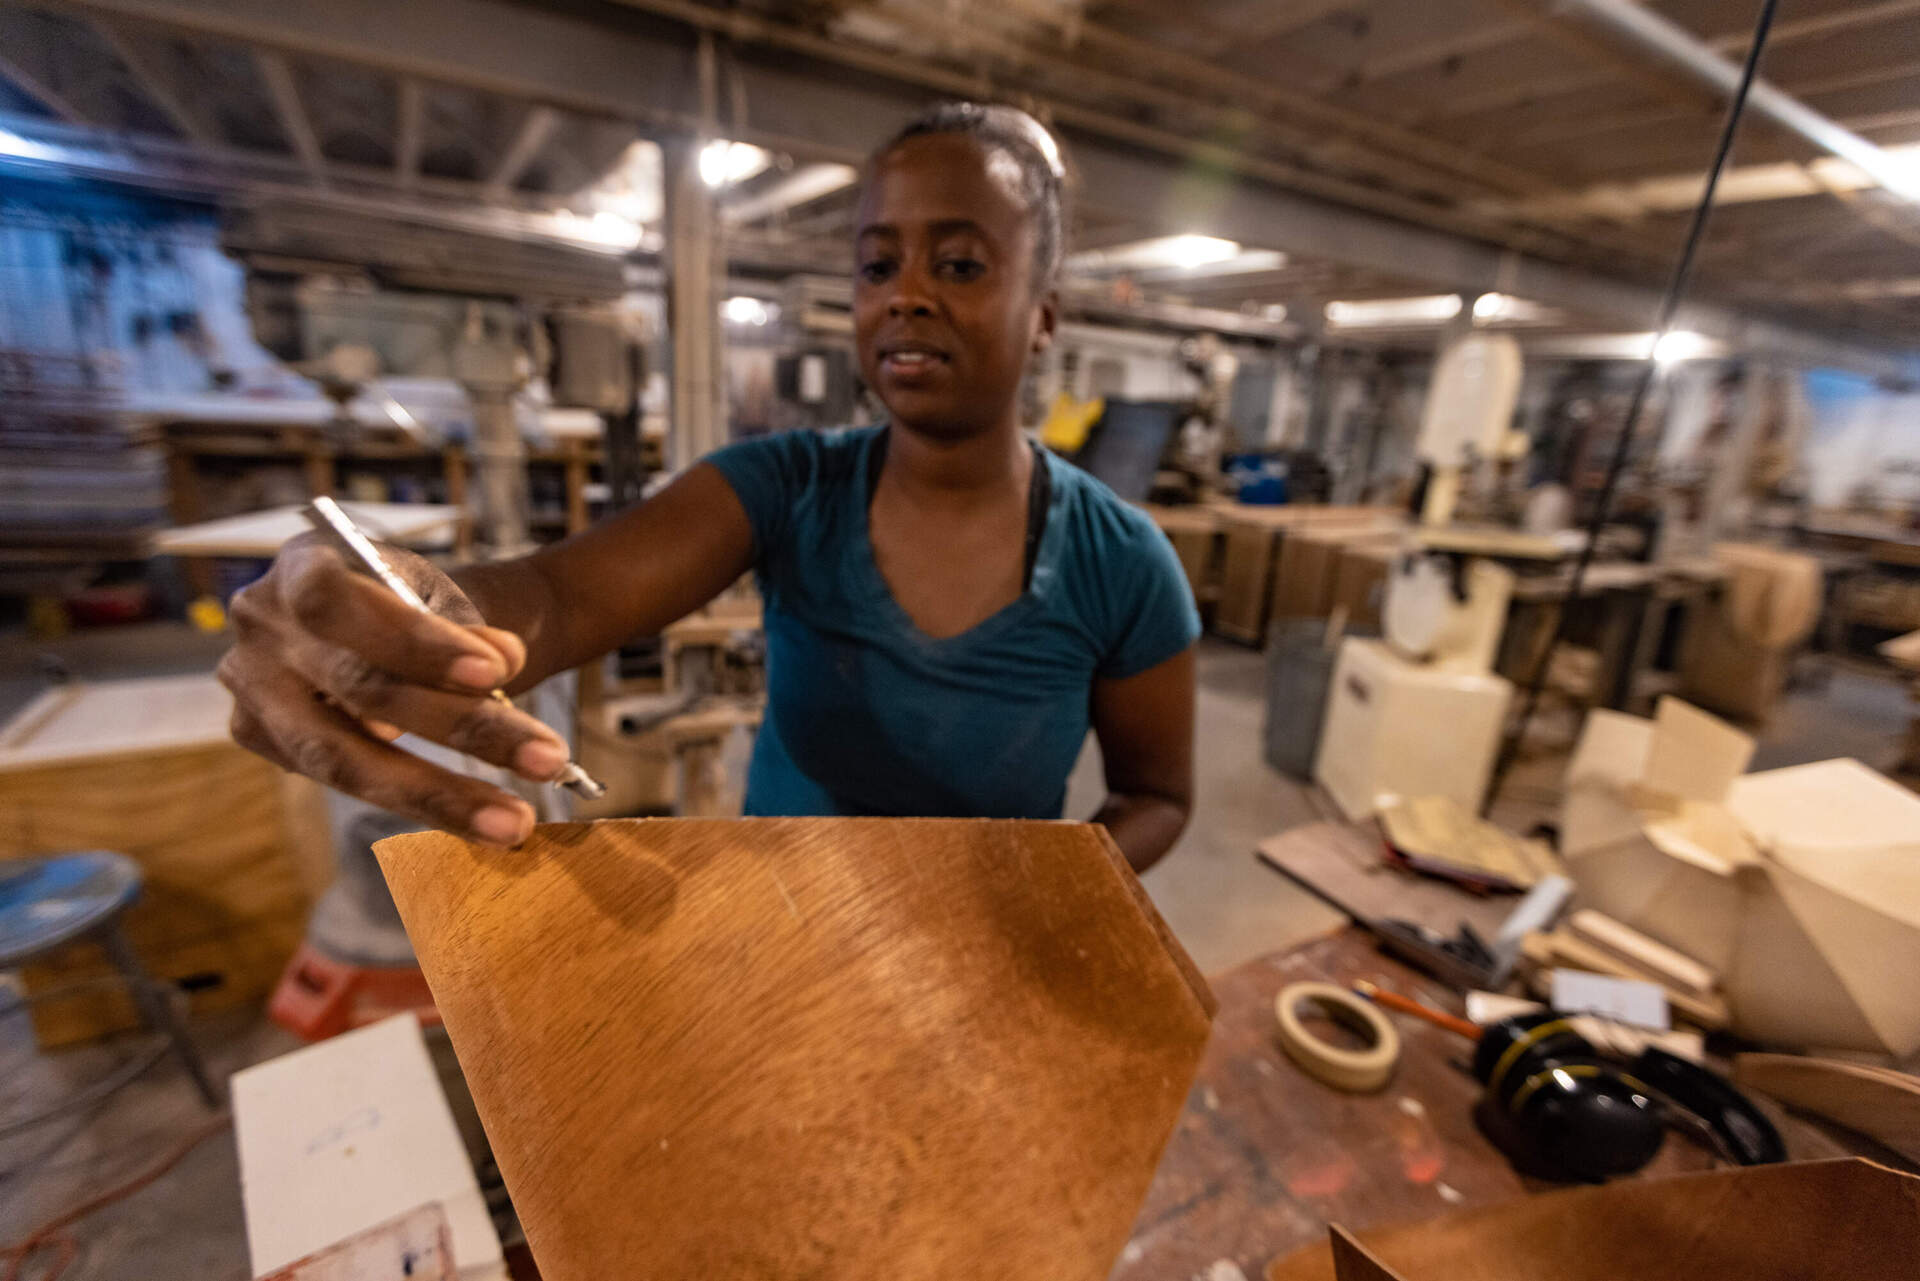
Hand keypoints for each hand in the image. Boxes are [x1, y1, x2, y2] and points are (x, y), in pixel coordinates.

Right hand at [218, 533, 568, 845]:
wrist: (396, 623)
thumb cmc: (418, 603)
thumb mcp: (445, 597)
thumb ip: (468, 625)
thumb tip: (503, 662)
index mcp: (299, 565)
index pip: (340, 604)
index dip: (414, 642)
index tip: (497, 671)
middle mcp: (261, 627)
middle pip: (356, 689)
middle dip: (459, 727)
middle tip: (545, 759)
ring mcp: (253, 690)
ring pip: (343, 757)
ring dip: (440, 794)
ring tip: (515, 823)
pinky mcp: (262, 740)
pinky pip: (344, 782)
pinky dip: (416, 801)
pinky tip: (476, 820)